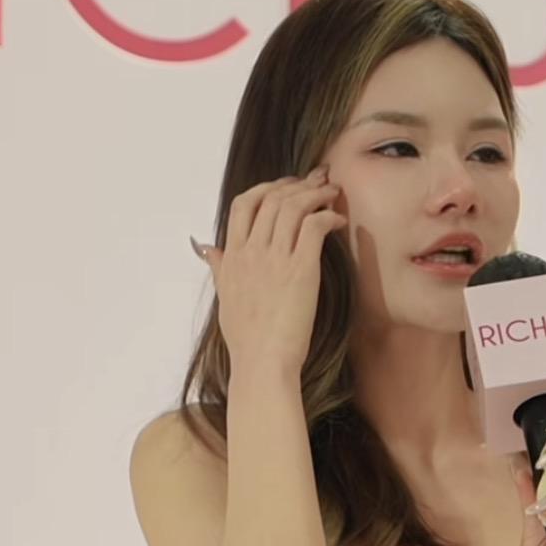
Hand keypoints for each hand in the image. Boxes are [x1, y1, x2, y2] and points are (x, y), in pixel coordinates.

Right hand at [196, 169, 347, 376]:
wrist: (262, 362)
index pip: (243, 204)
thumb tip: (207, 248)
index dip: (266, 188)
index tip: (284, 187)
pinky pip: (314, 226)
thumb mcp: (223, 297)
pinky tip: (338, 222)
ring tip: (332, 195)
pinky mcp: (300, 269)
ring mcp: (275, 259)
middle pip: (272, 198)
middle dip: (297, 184)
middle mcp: (251, 251)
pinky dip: (328, 216)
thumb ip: (218, 267)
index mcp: (232, 256)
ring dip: (316, 194)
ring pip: (293, 205)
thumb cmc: (246, 339)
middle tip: (317, 183)